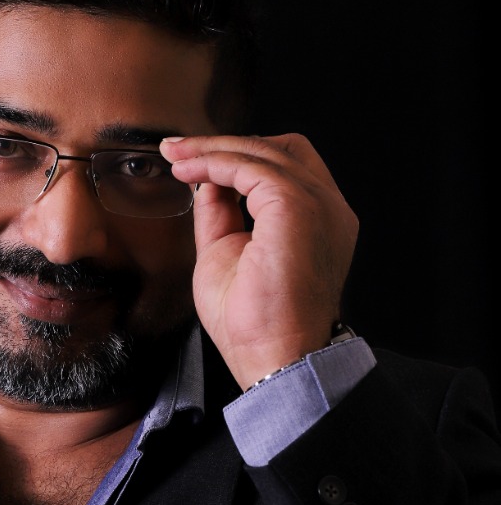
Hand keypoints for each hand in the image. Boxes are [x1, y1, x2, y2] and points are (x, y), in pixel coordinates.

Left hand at [160, 133, 359, 390]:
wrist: (274, 359)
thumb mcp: (226, 255)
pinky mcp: (296, 205)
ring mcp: (318, 205)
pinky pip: (250, 166)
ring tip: (176, 156)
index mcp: (318, 223)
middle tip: (178, 150)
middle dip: (225, 145)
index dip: (236, 159)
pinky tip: (189, 170)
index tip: (190, 162)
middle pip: (278, 150)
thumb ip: (222, 215)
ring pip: (263, 152)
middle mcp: (327, 209)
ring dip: (213, 150)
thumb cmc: (255, 326)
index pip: (282, 170)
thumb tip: (207, 182)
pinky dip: (215, 162)